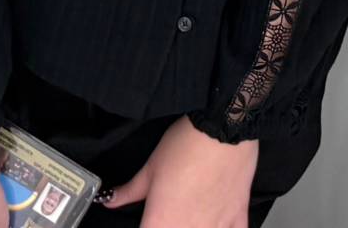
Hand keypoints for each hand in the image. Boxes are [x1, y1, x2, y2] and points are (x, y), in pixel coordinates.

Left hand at [103, 118, 256, 224]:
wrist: (223, 129)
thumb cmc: (185, 145)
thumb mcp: (150, 168)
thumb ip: (129, 191)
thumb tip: (108, 200)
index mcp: (161, 222)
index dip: (148, 226)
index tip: (149, 220)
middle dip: (169, 226)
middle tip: (169, 214)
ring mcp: (216, 227)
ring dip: (195, 227)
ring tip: (190, 217)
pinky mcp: (238, 217)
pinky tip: (217, 223)